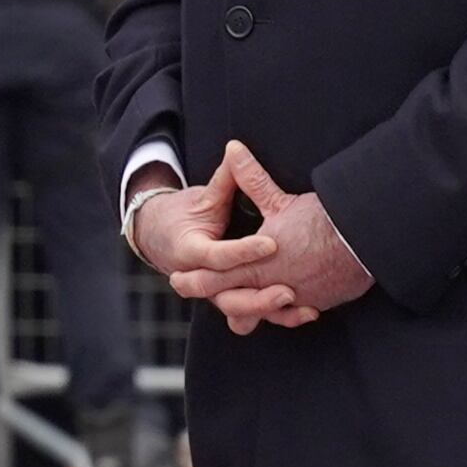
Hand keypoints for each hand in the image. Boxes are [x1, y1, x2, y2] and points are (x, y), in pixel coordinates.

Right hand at [131, 155, 296, 333]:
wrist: (160, 239)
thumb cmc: (184, 216)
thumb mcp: (202, 198)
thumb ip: (225, 180)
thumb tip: (236, 149)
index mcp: (190, 251)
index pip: (218, 256)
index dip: (245, 251)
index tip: (273, 243)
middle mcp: (201, 279)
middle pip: (227, 298)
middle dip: (258, 297)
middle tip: (288, 289)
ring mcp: (215, 294)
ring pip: (240, 314)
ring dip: (270, 311)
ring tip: (300, 305)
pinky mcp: (230, 301)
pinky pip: (252, 317)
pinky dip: (278, 317)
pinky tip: (306, 311)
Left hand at [168, 140, 372, 329]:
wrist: (363, 241)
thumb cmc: (321, 221)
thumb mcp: (279, 200)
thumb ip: (251, 179)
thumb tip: (233, 148)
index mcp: (257, 264)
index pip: (217, 277)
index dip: (196, 279)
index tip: (179, 278)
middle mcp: (274, 286)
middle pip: (235, 301)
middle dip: (214, 296)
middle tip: (193, 291)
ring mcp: (298, 298)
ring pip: (265, 313)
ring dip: (250, 310)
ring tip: (236, 313)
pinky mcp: (319, 302)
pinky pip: (294, 313)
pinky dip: (283, 312)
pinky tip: (279, 306)